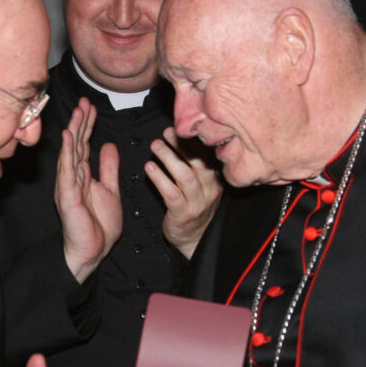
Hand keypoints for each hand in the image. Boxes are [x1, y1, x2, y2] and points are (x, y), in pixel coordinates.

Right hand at [56, 97, 121, 282]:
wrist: (91, 251)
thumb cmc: (97, 225)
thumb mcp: (109, 190)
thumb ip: (108, 168)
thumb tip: (108, 145)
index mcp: (81, 175)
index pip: (83, 144)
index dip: (87, 125)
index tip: (91, 107)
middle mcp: (71, 177)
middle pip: (75, 144)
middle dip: (80, 122)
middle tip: (84, 102)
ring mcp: (67, 186)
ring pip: (70, 153)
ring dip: (73, 132)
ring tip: (77, 112)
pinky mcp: (67, 196)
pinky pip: (67, 172)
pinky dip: (68, 154)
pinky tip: (69, 139)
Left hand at [146, 127, 221, 258]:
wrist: (194, 240)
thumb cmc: (193, 207)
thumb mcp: (201, 184)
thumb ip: (194, 163)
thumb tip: (180, 135)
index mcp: (215, 179)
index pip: (207, 154)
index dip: (193, 139)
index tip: (180, 126)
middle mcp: (210, 189)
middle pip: (198, 162)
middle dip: (182, 145)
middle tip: (166, 132)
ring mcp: (197, 203)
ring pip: (185, 176)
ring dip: (169, 158)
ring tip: (155, 146)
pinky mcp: (183, 214)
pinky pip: (171, 193)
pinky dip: (159, 179)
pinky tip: (150, 168)